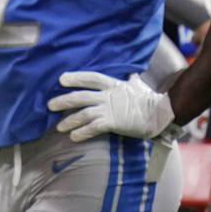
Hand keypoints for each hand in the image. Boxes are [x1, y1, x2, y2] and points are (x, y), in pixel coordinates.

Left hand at [48, 72, 175, 141]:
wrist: (161, 115)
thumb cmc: (149, 100)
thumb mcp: (137, 86)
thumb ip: (131, 80)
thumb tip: (132, 74)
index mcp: (112, 85)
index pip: (90, 78)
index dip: (76, 77)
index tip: (62, 78)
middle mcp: (107, 96)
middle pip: (80, 96)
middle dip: (63, 100)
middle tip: (50, 105)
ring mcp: (109, 109)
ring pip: (83, 113)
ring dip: (70, 120)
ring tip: (59, 127)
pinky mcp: (112, 123)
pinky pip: (93, 128)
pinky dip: (82, 132)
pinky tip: (74, 137)